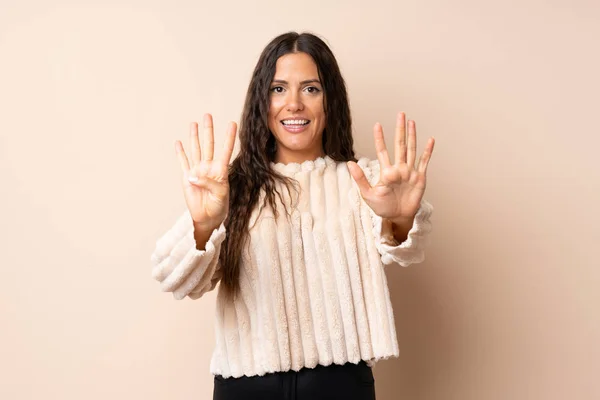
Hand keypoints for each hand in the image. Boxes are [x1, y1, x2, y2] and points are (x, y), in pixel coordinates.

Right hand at [175, 114, 236, 228]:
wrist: (208, 217)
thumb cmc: (218, 206)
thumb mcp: (219, 195)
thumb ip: (208, 183)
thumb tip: (193, 175)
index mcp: (221, 171)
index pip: (226, 150)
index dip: (229, 137)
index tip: (232, 123)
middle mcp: (209, 168)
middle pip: (208, 144)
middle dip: (208, 130)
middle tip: (207, 115)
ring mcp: (197, 171)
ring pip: (196, 149)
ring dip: (194, 137)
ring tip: (194, 123)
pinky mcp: (187, 178)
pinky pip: (183, 162)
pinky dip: (180, 153)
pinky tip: (179, 143)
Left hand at [347, 112, 434, 222]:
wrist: (397, 218)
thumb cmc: (382, 208)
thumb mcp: (368, 194)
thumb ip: (360, 178)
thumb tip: (349, 163)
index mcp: (386, 171)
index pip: (382, 150)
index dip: (380, 138)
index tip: (377, 125)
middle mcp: (399, 168)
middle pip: (400, 145)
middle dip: (400, 130)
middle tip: (400, 114)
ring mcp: (410, 172)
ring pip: (412, 150)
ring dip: (412, 136)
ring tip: (412, 122)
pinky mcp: (420, 178)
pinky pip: (424, 162)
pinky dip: (427, 151)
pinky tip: (430, 140)